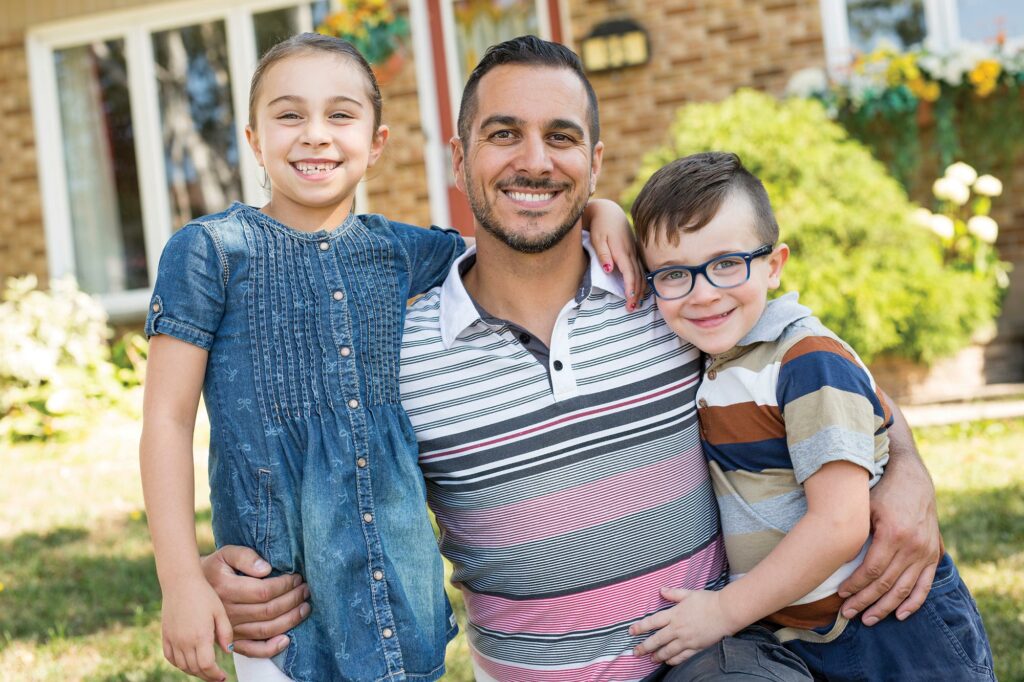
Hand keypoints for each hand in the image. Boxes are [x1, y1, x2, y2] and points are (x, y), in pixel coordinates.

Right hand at [161, 578, 232, 681]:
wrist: (181, 582)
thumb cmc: (204, 595)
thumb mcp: (220, 612)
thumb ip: (225, 633)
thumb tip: (227, 652)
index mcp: (200, 636)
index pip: (206, 666)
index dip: (214, 675)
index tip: (222, 677)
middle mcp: (184, 641)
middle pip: (194, 669)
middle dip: (207, 676)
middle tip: (216, 677)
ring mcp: (172, 639)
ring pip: (182, 666)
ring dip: (194, 671)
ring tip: (205, 671)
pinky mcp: (165, 635)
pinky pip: (170, 657)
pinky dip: (180, 664)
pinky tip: (188, 662)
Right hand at [201, 545, 310, 657]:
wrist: (190, 589)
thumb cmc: (215, 568)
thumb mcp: (226, 553)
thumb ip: (246, 557)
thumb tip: (266, 569)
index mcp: (226, 589)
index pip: (263, 591)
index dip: (285, 585)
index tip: (297, 578)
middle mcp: (227, 612)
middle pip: (268, 611)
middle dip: (293, 600)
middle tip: (306, 590)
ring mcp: (229, 630)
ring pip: (265, 630)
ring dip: (290, 620)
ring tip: (304, 607)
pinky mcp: (231, 641)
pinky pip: (252, 650)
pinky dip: (271, 648)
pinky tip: (286, 639)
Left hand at [585, 198, 644, 310]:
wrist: (609, 212)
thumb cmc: (600, 226)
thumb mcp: (597, 239)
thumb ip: (603, 255)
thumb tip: (609, 270)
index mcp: (622, 251)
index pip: (629, 274)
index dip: (630, 289)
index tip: (630, 301)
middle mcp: (631, 253)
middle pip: (638, 277)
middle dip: (636, 294)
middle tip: (632, 309)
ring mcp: (635, 252)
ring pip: (642, 273)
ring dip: (641, 289)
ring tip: (637, 303)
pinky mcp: (635, 251)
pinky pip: (642, 268)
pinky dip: (643, 281)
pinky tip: (642, 289)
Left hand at [628, 588, 736, 664]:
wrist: (726, 612)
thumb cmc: (708, 601)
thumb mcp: (688, 593)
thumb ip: (673, 593)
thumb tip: (660, 590)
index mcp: (674, 614)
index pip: (652, 622)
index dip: (640, 627)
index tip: (631, 631)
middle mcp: (678, 629)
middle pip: (657, 640)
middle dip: (644, 647)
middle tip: (636, 652)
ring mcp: (687, 640)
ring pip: (668, 651)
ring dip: (658, 656)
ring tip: (651, 659)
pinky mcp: (696, 648)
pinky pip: (682, 657)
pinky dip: (674, 661)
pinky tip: (668, 662)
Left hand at [838, 467, 940, 624]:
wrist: (912, 479)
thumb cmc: (881, 492)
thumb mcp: (865, 507)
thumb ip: (856, 533)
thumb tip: (838, 559)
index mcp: (893, 534)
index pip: (872, 570)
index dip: (855, 585)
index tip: (840, 594)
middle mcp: (913, 546)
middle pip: (886, 583)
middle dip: (865, 601)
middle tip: (848, 613)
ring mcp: (925, 552)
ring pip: (904, 589)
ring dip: (885, 607)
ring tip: (867, 619)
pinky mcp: (933, 555)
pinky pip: (924, 585)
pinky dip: (913, 602)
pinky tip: (899, 615)